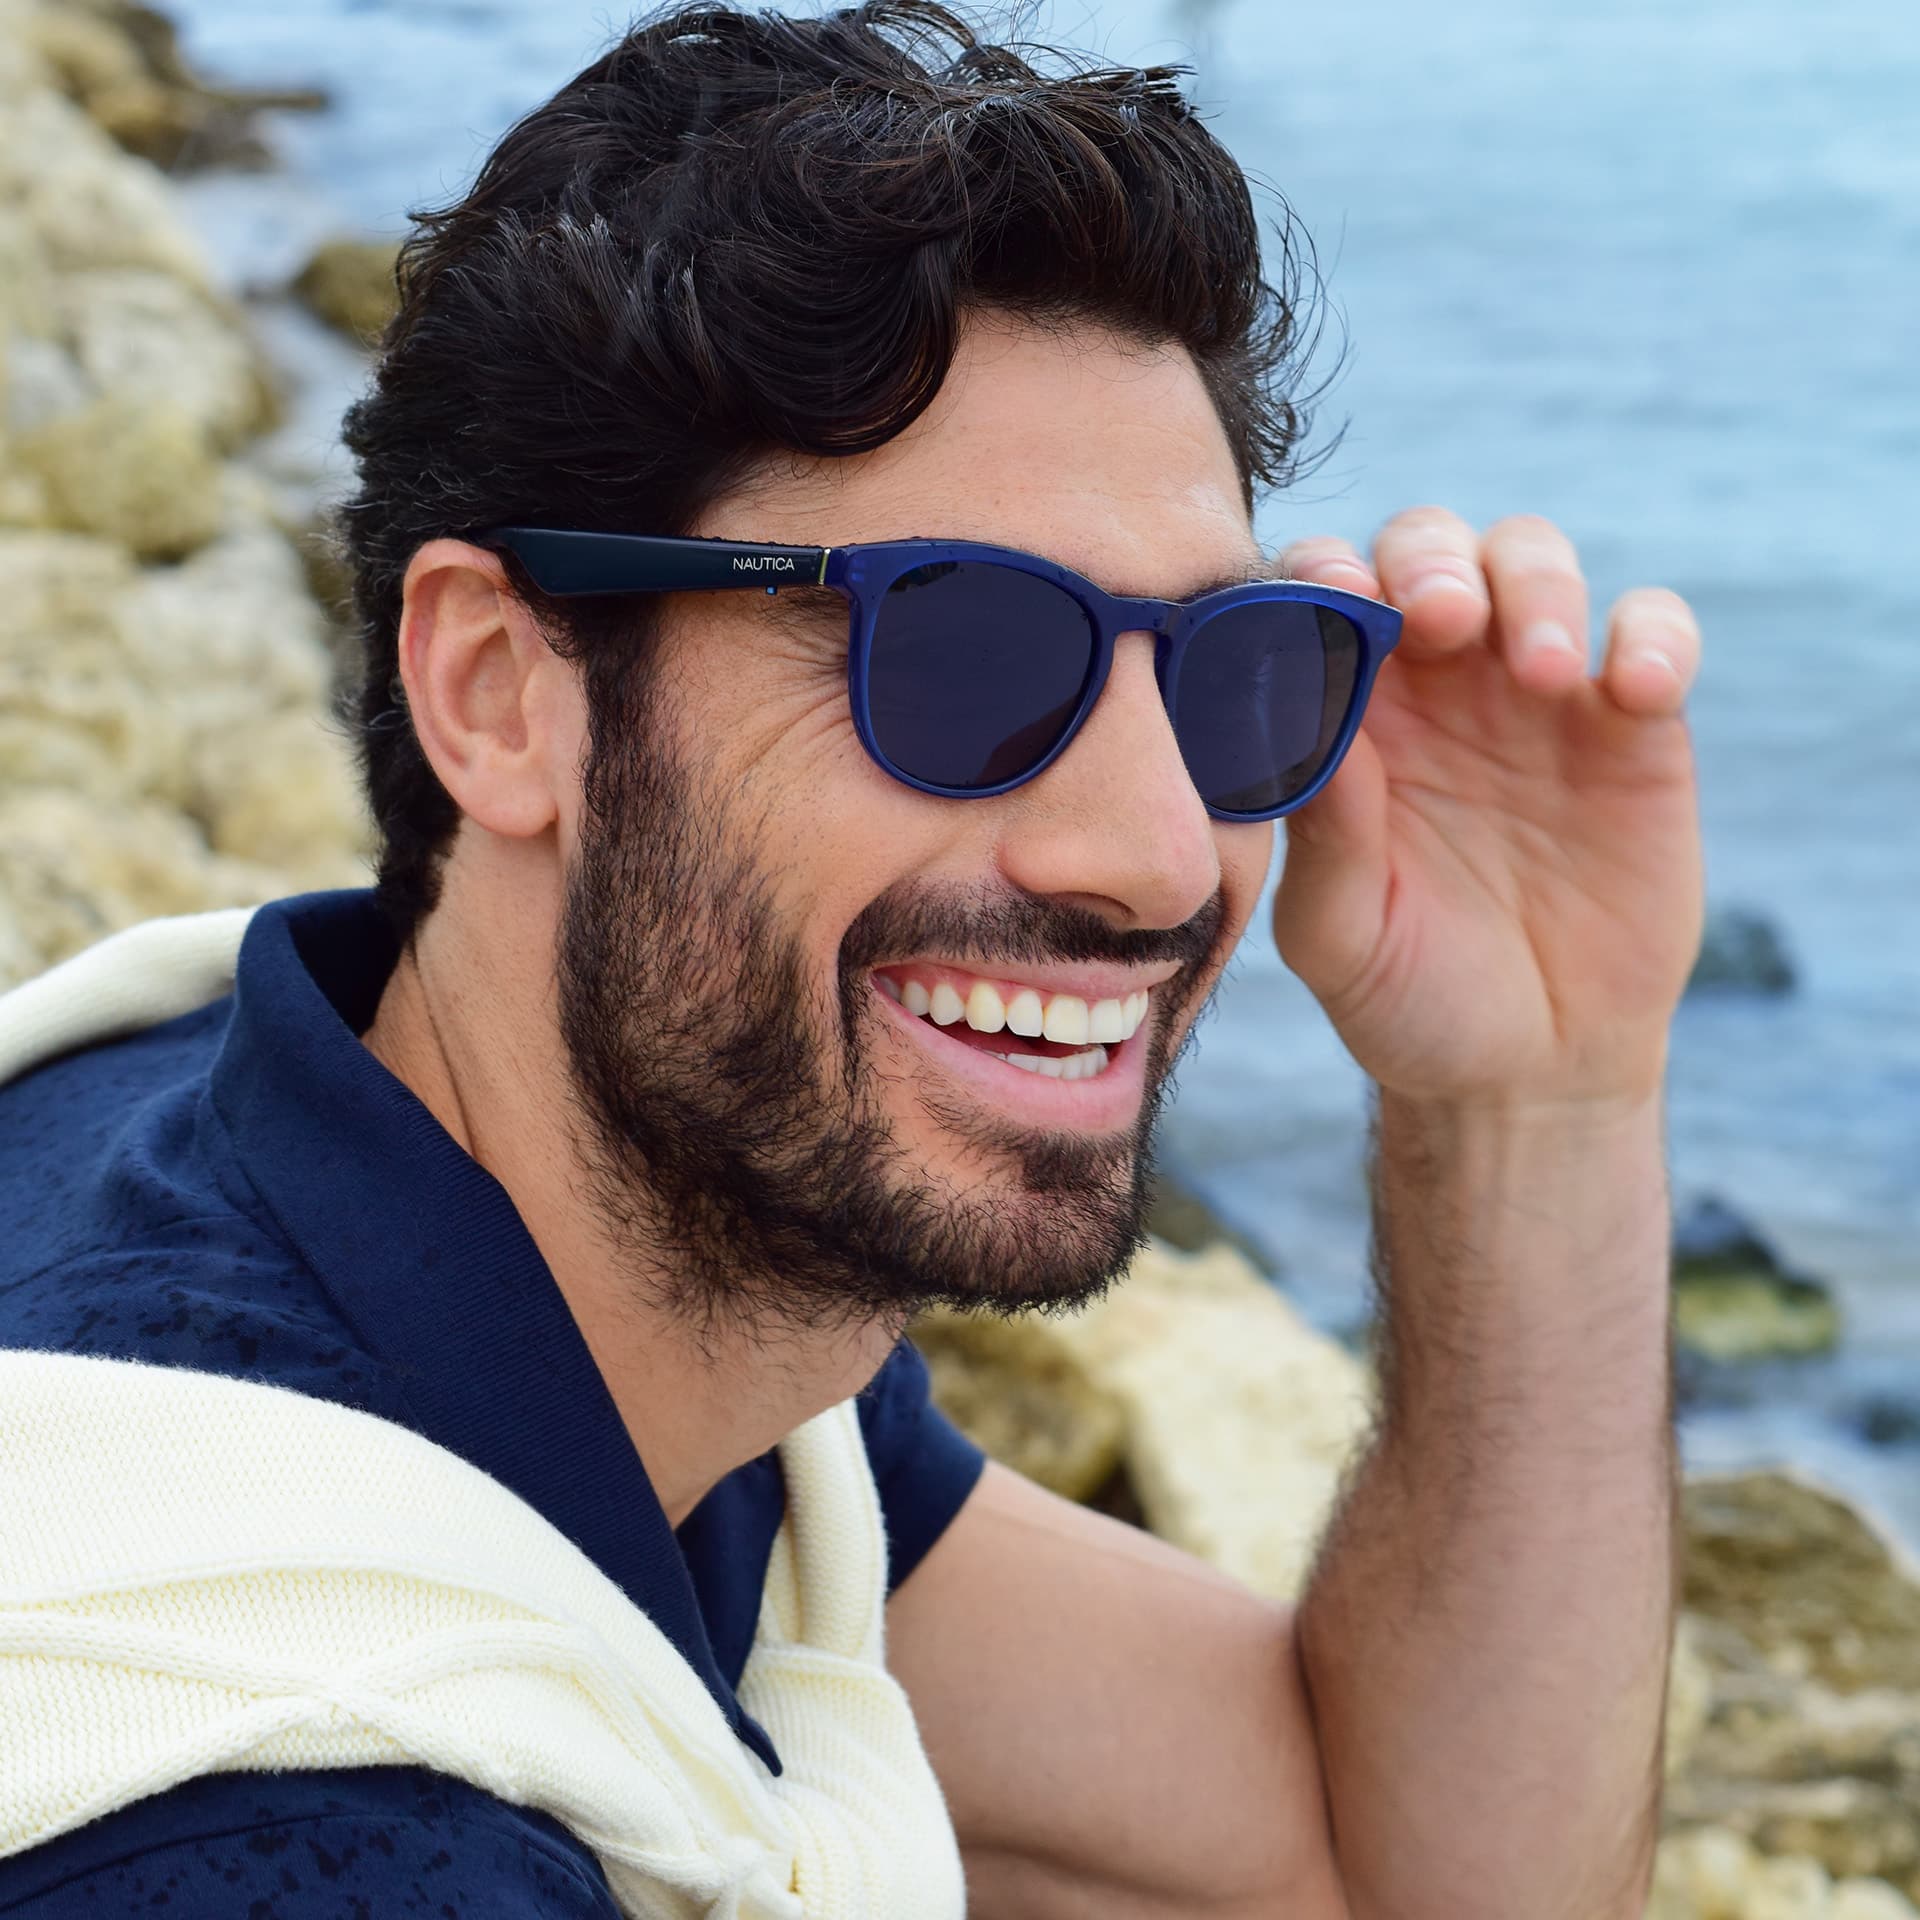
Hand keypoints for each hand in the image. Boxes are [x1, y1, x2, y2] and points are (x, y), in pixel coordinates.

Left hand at [1274, 509, 1704, 1111]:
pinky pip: (1653, 630)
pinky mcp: (1633, 726)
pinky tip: (1636, 692)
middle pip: (1429, 549)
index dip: (1323, 576)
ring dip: (1536, 585)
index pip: (1321, 599)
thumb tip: (1307, 712)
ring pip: (1533, 563)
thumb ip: (1325, 830)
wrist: (1526, 1070)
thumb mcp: (1341, 933)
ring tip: (1544, 670)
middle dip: (1431, 559)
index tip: (1335, 605)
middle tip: (1441, 617)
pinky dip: (1652, 635)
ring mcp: (1536, 696)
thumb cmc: (1405, 998)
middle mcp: (1433, 685)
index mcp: (1344, 717)